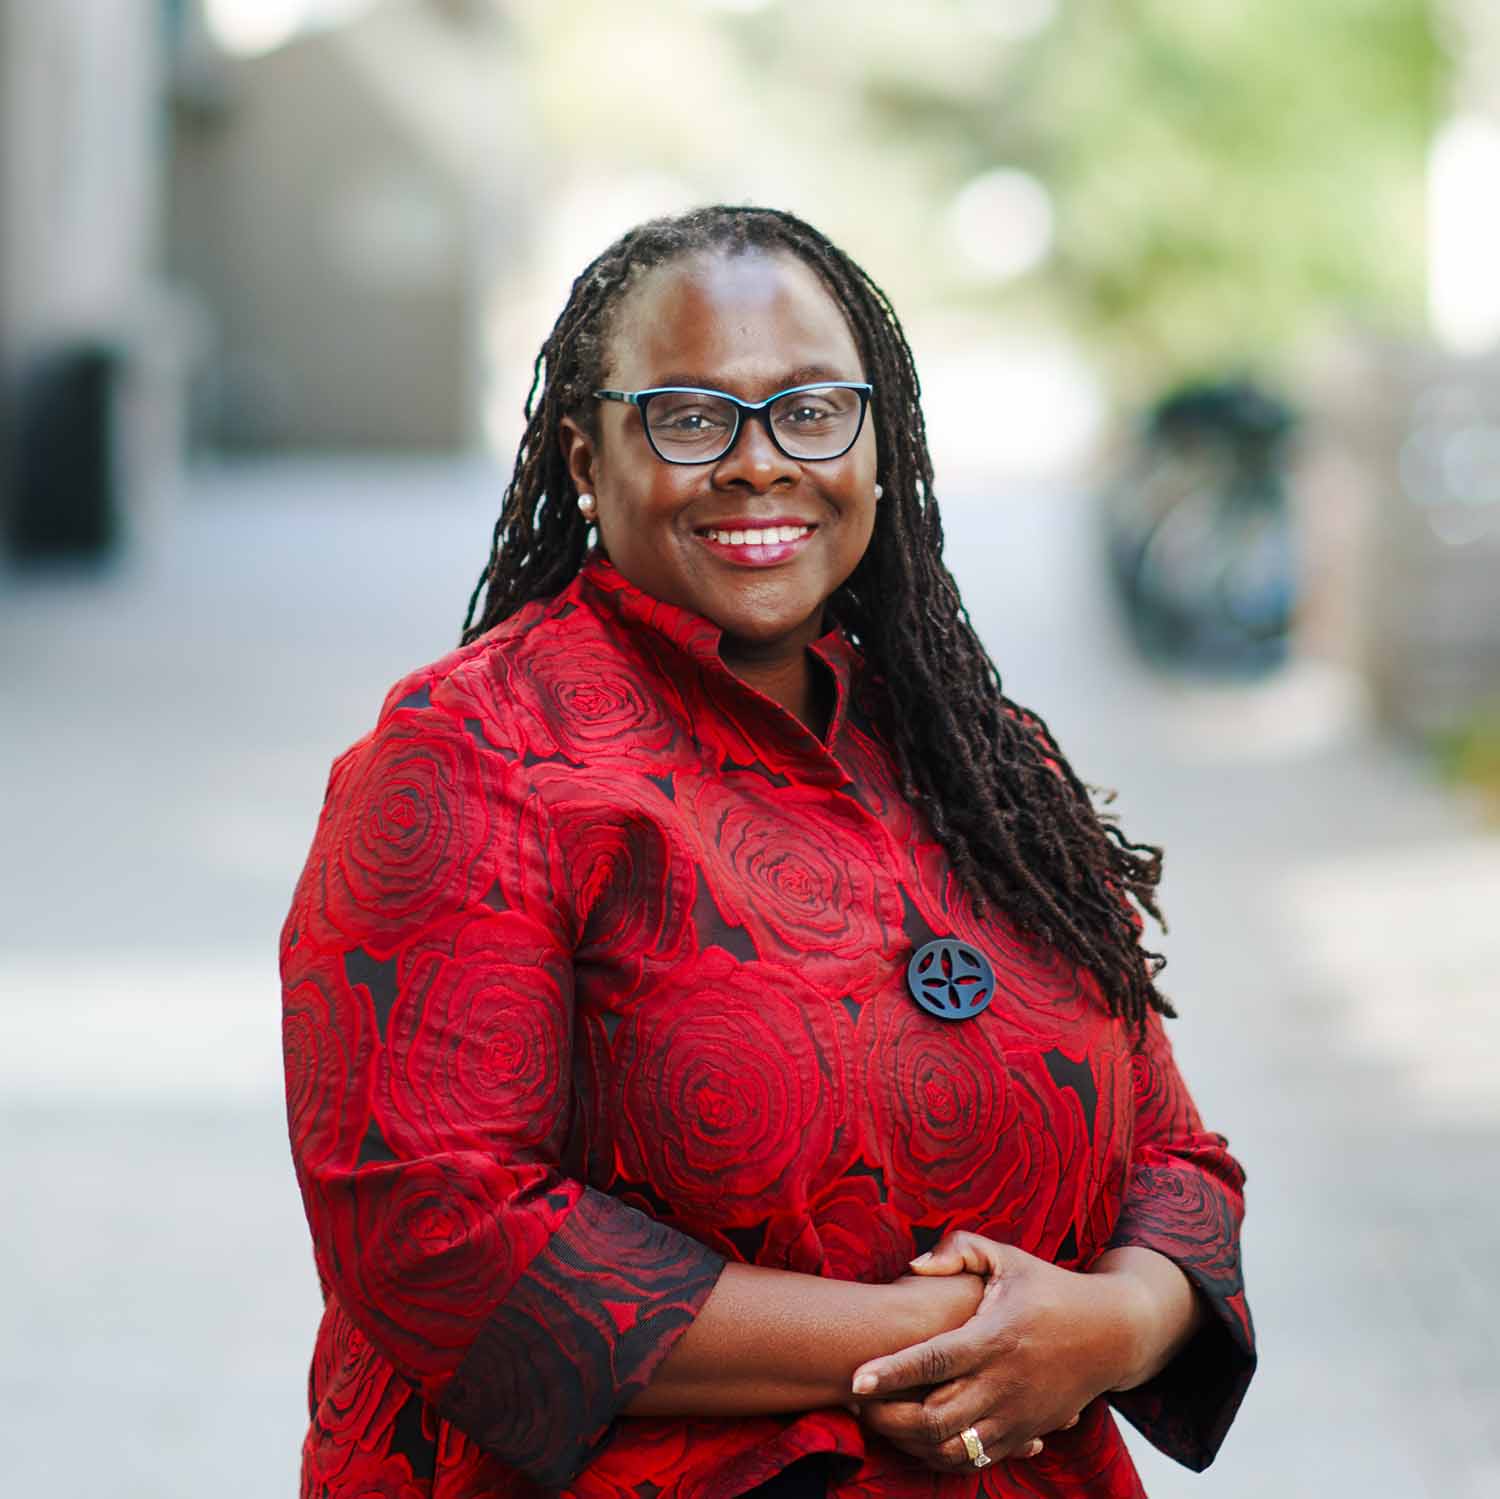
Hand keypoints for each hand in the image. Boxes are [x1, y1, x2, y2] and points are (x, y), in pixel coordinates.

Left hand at [849, 1233, 1135, 1473]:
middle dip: (888, 1416)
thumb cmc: (1049, 1288)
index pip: (934, 1360)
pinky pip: (976, 1460)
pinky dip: (941, 1456)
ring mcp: (1016, 1416)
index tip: (855, 1379)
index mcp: (995, 1337)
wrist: (1110, 1334)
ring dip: (909, 1442)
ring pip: (952, 1448)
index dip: (891, 1372)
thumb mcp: (1008, 1257)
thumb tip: (913, 1266)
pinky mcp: (1025, 1434)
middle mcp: (1004, 1383)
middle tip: (856, 1401)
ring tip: (880, 1419)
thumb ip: (959, 1250)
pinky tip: (917, 1437)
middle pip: (935, 1418)